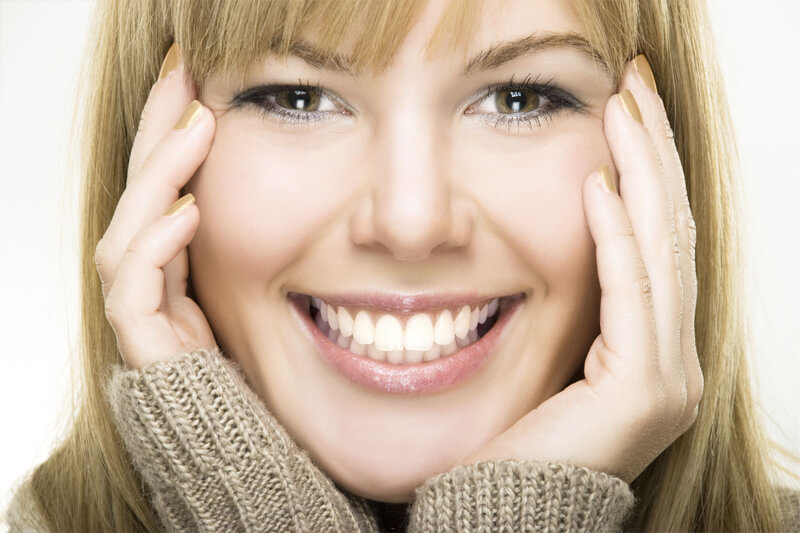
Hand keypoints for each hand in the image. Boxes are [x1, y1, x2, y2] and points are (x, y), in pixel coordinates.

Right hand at [94, 43, 217, 368]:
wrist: (228, 433)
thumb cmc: (242, 358)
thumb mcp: (245, 284)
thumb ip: (231, 239)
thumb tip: (248, 183)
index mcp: (167, 258)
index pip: (160, 181)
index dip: (167, 129)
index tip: (189, 78)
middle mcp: (144, 276)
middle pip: (138, 192)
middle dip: (156, 131)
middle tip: (181, 75)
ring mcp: (137, 308)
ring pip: (129, 229)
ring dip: (161, 176)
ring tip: (195, 129)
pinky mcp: (140, 340)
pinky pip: (136, 285)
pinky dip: (158, 244)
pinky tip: (189, 211)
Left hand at [458, 55, 702, 483]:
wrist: (505, 509)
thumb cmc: (520, 432)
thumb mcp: (558, 350)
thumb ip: (584, 297)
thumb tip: (580, 214)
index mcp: (656, 346)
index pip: (661, 239)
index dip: (652, 169)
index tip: (630, 110)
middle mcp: (677, 357)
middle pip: (672, 232)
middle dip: (655, 153)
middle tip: (637, 87)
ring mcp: (669, 376)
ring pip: (662, 251)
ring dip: (642, 174)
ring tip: (624, 110)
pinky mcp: (643, 391)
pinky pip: (631, 295)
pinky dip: (614, 236)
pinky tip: (599, 185)